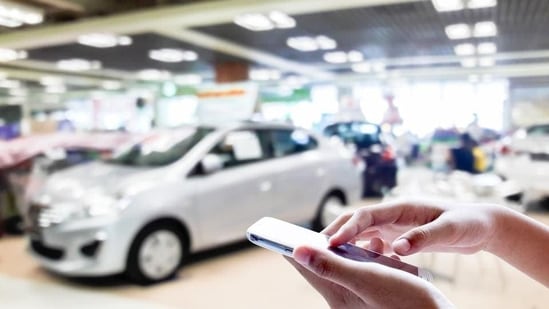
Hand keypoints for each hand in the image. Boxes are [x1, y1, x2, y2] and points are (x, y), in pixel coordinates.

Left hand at [286, 238, 451, 307]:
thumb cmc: (407, 303)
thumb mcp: (367, 279)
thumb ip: (331, 265)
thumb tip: (297, 250)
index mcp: (337, 292)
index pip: (305, 266)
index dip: (292, 248)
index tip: (279, 234)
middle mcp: (343, 298)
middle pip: (323, 265)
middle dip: (324, 246)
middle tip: (322, 231)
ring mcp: (358, 300)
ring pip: (344, 268)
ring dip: (350, 250)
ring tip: (367, 241)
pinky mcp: (373, 299)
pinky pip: (362, 274)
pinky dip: (368, 260)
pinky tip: (382, 253)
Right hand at [324, 198, 500, 255]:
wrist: (482, 225)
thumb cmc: (468, 222)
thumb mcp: (450, 230)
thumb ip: (423, 237)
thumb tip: (396, 248)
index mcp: (402, 207)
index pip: (365, 215)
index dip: (346, 228)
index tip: (330, 242)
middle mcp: (395, 214)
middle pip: (357, 221)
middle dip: (336, 232)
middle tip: (316, 247)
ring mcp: (396, 225)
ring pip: (363, 232)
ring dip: (347, 242)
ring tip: (331, 257)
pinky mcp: (401, 235)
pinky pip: (376, 243)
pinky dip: (365, 251)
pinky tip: (363, 264)